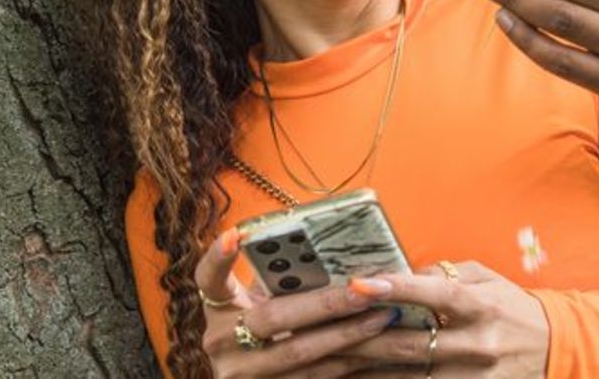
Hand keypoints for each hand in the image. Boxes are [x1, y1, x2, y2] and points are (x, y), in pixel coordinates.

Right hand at [195, 230, 397, 378]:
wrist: (259, 376)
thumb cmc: (271, 329)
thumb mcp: (263, 303)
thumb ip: (284, 281)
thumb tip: (338, 250)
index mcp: (220, 311)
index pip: (209, 279)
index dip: (218, 257)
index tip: (235, 234)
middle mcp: (223, 345)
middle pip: (273, 318)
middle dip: (326, 302)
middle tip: (368, 288)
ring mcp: (245, 378)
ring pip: (302, 356)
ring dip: (351, 336)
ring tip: (388, 318)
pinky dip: (355, 366)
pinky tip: (384, 354)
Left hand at [341, 261, 548, 376]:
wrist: (559, 348)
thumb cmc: (513, 308)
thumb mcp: (486, 279)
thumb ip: (444, 275)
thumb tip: (400, 274)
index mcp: (483, 306)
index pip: (437, 294)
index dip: (398, 287)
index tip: (360, 283)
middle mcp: (480, 345)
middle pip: (413, 346)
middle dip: (363, 341)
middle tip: (321, 335)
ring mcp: (477, 378)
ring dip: (367, 374)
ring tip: (329, 366)